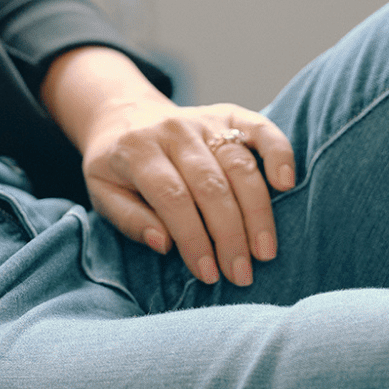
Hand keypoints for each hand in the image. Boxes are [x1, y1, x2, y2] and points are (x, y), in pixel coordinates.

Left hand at [41, 45, 296, 285]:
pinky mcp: (229, 114)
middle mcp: (174, 131)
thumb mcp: (102, 195)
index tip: (209, 273)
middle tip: (242, 274)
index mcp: (138, 150)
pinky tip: (287, 183)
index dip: (193, 238)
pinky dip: (279, 152)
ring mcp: (204, 120)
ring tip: (265, 252)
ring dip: (257, 212)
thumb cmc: (116, 168)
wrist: (124, 117)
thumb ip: (130, 220)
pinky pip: (261, 128)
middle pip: (211, 185)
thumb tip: (165, 243)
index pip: (172, 197)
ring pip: (240, 164)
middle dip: (230, 235)